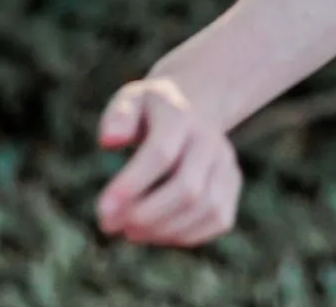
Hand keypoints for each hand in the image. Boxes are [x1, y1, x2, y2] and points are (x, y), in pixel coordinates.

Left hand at [96, 75, 241, 246]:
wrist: (191, 107)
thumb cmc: (150, 112)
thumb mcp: (130, 101)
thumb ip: (118, 117)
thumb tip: (109, 141)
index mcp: (180, 114)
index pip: (161, 152)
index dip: (131, 186)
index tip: (102, 212)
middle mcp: (209, 137)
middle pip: (187, 187)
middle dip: (146, 215)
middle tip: (110, 225)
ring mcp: (226, 160)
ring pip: (205, 207)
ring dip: (163, 230)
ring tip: (131, 230)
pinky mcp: (233, 184)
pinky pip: (218, 219)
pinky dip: (185, 235)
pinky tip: (157, 231)